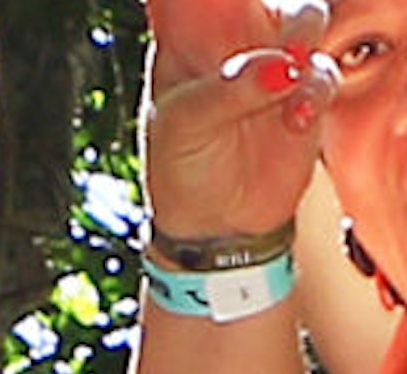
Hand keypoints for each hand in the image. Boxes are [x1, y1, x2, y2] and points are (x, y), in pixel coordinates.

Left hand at [143, 0, 338, 236]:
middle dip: (277, 10)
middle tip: (277, 40)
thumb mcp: (183, 127)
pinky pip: (322, 76)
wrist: (212, 223)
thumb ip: (225, 91)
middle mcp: (233, 48)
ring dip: (302, 41)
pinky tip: (295, 120)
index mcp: (188, 42)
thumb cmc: (181, 169)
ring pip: (305, 21)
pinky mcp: (302, 101)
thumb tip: (282, 66)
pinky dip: (315, 92)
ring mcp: (271, 73)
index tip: (230, 25)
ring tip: (288, 79)